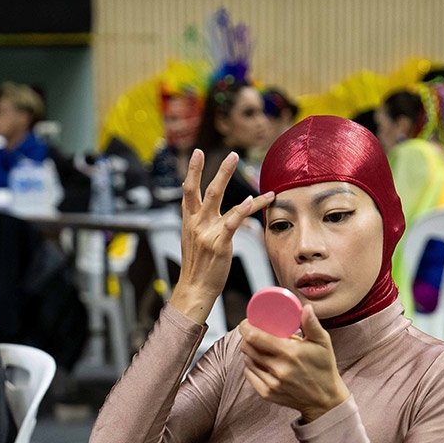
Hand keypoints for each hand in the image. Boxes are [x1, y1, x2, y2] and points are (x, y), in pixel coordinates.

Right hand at [170, 150, 275, 324]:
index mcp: (189, 221)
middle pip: (203, 189)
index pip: (188, 191)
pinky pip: (233, 220)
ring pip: (216, 197)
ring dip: (227, 177)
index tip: (197, 154)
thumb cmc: (198, 267)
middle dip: (216, 170)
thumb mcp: (193, 240)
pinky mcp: (219, 242)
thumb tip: (205, 206)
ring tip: (242, 164)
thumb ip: (198, 221)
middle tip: (231, 154)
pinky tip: (254, 199)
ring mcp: (206, 231)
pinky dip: (244, 208)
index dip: (192, 171)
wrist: (195, 289)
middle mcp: (195, 223)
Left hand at [238, 305, 350, 421]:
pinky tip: (259, 361)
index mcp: (290, 353)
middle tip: (252, 333)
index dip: (246, 327)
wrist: (324, 399)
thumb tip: (305, 307)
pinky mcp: (267, 393)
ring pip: (247, 360)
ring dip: (248, 351)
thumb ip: (312, 324)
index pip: (255, 337)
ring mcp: (271, 383)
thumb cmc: (323, 367)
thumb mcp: (323, 343)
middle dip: (246, 338)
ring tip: (258, 347)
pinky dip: (251, 366)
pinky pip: (249, 374)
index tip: (247, 323)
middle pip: (247, 348)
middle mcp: (279, 369)